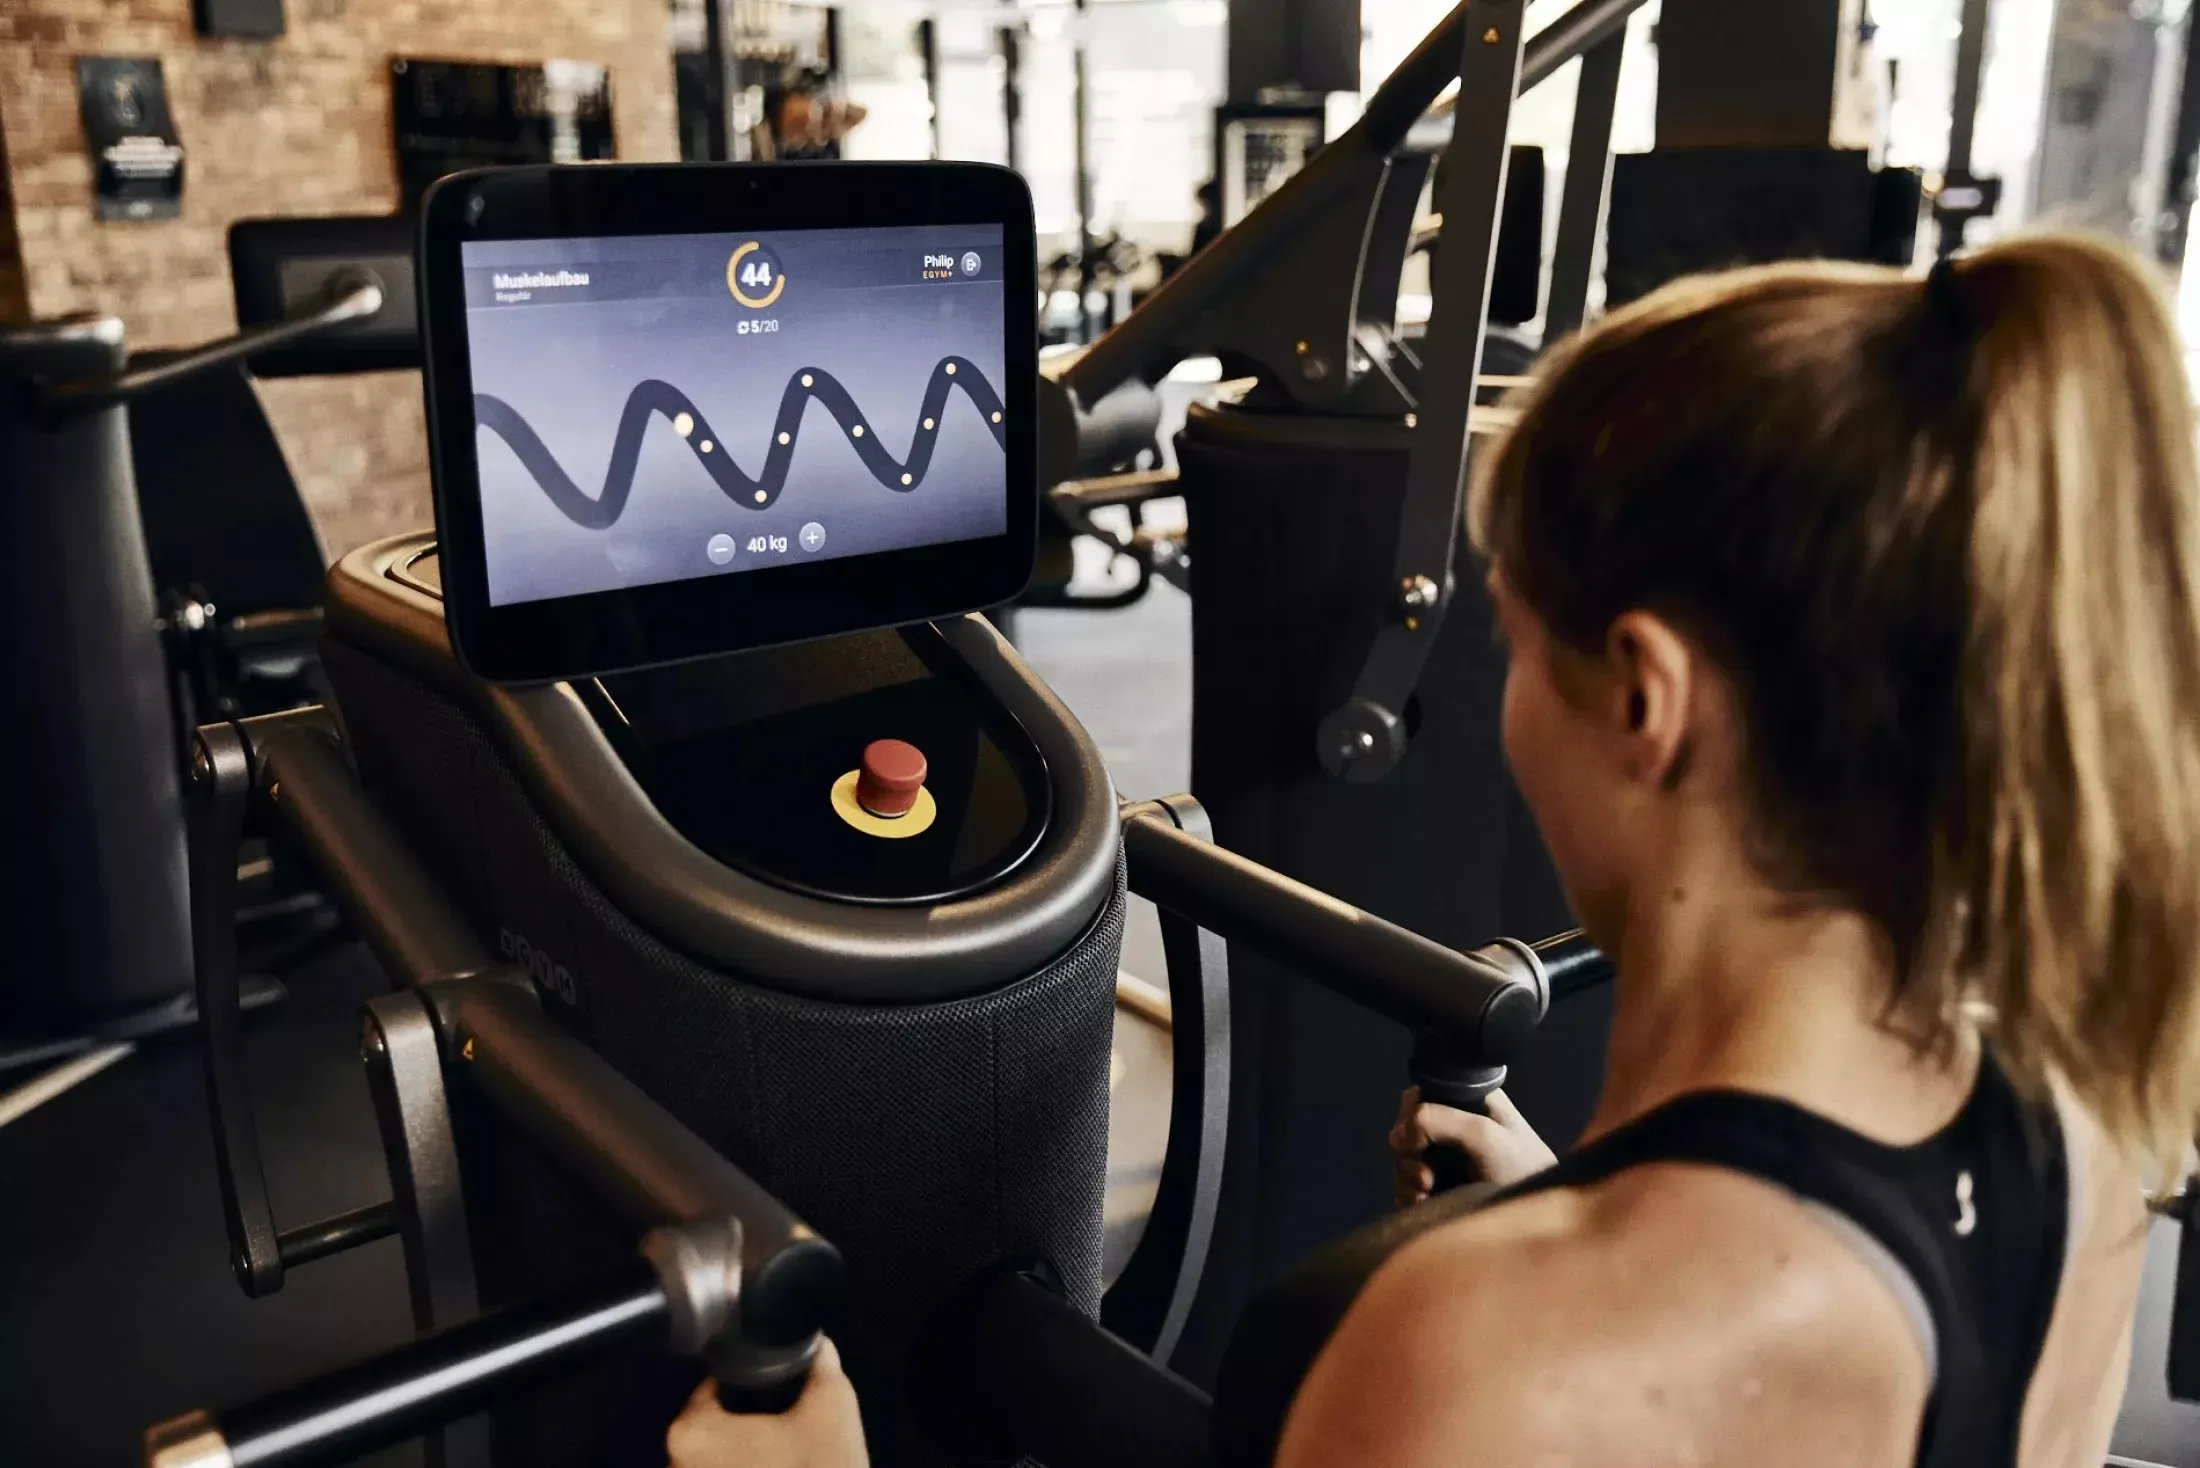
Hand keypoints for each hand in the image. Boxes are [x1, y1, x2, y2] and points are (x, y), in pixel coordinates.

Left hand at [666, 1337, 868, 1467]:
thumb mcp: (832, 1407)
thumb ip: (820, 1365)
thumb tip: (816, 1344)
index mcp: (691, 1431)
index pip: (710, 1390)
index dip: (746, 1390)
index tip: (775, 1401)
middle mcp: (672, 1466)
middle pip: (708, 1432)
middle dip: (739, 1432)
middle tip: (782, 1436)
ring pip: (713, 1466)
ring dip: (737, 1464)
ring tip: (782, 1464)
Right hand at [1388, 1086, 1555, 1206]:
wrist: (1541, 1221)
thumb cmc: (1523, 1171)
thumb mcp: (1484, 1136)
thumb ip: (1438, 1120)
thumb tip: (1396, 1137)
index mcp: (1469, 1101)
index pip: (1419, 1097)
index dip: (1411, 1119)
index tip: (1418, 1143)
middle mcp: (1455, 1126)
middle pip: (1405, 1132)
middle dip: (1409, 1158)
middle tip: (1429, 1179)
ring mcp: (1448, 1160)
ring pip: (1403, 1163)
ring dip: (1408, 1181)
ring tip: (1430, 1195)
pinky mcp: (1443, 1190)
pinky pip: (1407, 1188)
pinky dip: (1410, 1198)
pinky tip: (1427, 1206)